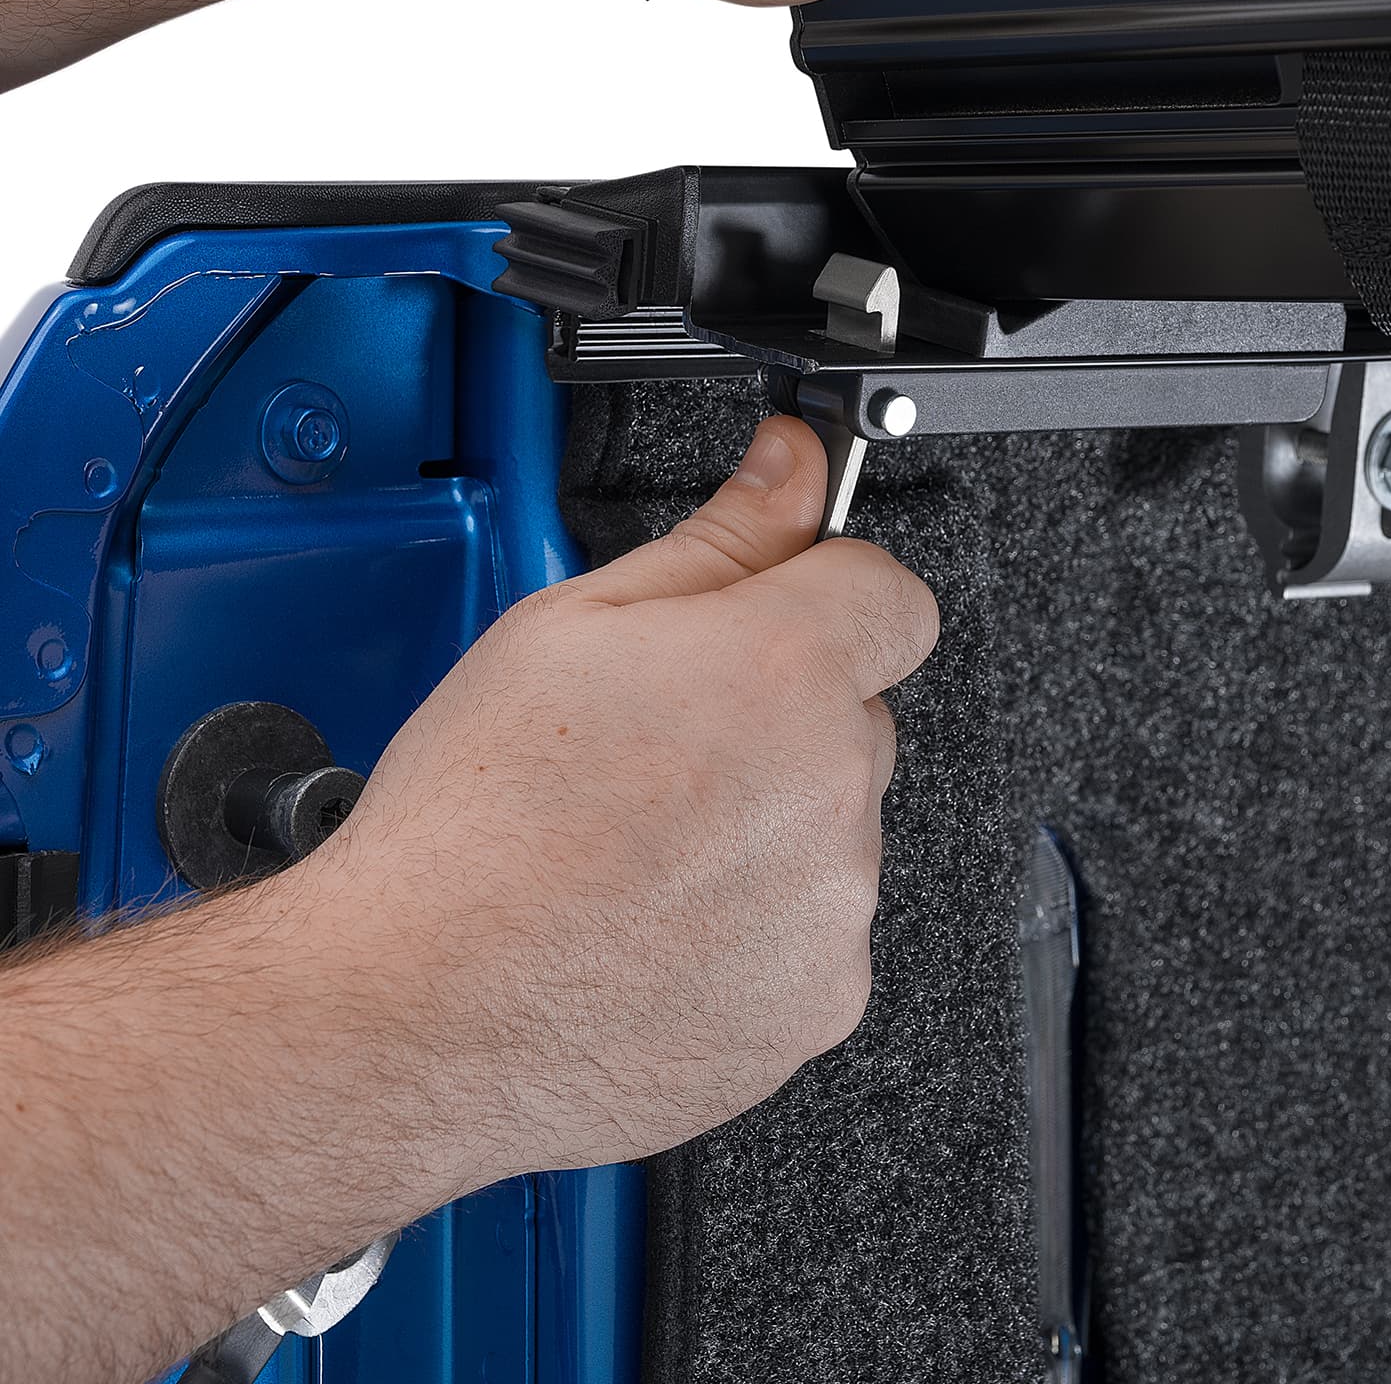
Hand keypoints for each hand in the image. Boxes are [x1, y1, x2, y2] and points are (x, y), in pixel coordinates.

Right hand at [303, 415, 936, 1184]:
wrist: (413, 1011)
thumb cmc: (474, 823)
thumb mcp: (573, 623)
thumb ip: (720, 537)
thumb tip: (794, 466)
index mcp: (783, 671)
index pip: (891, 595)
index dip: (831, 594)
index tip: (782, 612)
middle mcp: (832, 787)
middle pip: (852, 718)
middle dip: (781, 719)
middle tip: (662, 752)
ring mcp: (834, 906)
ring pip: (831, 830)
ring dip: (768, 829)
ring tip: (639, 853)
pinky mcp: (819, 1005)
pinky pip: (816, 936)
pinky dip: (758, 930)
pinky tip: (655, 927)